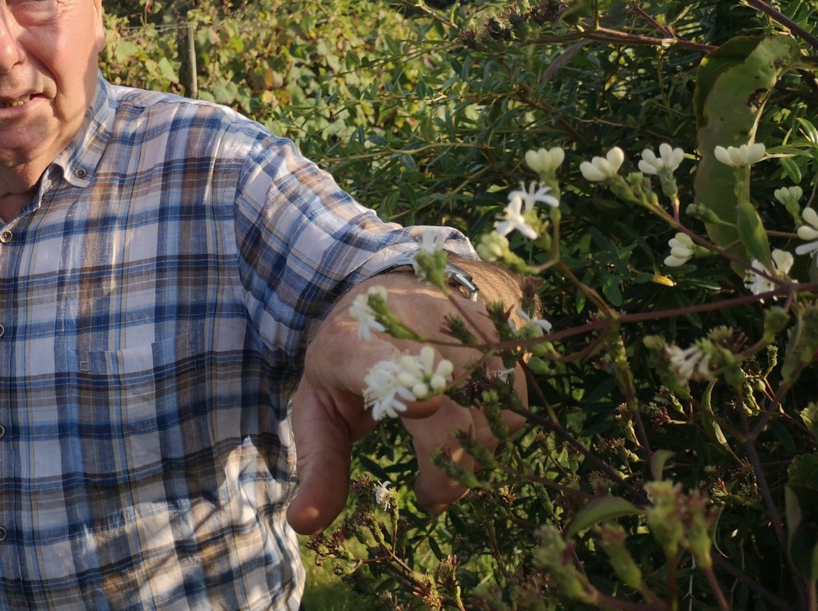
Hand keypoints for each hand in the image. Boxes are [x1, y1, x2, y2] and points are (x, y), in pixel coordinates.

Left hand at [286, 271, 525, 534]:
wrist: (389, 294)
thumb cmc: (347, 364)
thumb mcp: (320, 410)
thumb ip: (319, 467)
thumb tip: (305, 524)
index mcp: (350, 348)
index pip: (374, 364)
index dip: (402, 385)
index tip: (423, 406)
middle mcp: (409, 330)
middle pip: (446, 412)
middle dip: (443, 469)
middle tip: (428, 494)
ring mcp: (459, 330)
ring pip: (486, 415)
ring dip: (472, 456)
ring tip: (446, 461)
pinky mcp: (497, 337)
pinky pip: (512, 407)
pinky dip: (496, 435)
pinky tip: (471, 434)